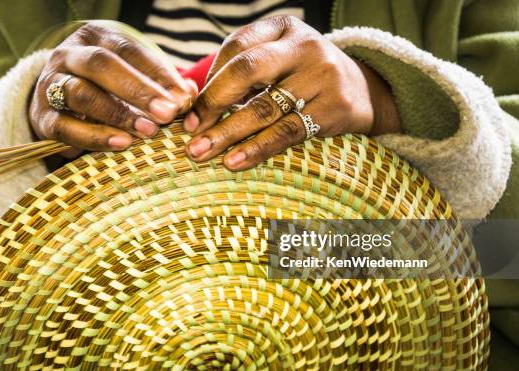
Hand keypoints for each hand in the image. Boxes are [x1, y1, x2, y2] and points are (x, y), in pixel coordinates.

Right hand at [29, 23, 196, 156]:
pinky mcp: (42, 117)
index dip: (158, 73)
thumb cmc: (106, 87)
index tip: (184, 98)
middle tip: (169, 113)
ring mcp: (51, 85)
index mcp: (95, 38)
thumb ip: (159, 84)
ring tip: (149, 131)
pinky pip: (65, 127)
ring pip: (81, 93)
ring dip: (118, 114)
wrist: (57, 103)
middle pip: (102, 65)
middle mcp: (69, 55)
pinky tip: (122, 144)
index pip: (129, 50)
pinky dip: (94, 137)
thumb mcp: (132, 76)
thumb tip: (189, 96)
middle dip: (138, 90)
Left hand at [183, 16, 399, 170]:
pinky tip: (235, 161)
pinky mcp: (334, 108)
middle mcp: (304, 46)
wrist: (363, 91)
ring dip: (227, 133)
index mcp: (283, 28)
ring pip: (264, 107)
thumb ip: (243, 72)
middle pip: (247, 70)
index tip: (188, 112)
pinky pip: (286, 132)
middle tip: (191, 132)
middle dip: (213, 103)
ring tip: (202, 152)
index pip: (236, 48)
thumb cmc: (304, 76)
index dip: (208, 81)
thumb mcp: (280, 59)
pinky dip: (256, 148)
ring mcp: (322, 75)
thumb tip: (194, 107)